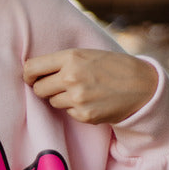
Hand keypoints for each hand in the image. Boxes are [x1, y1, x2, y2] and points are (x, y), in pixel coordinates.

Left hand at [23, 48, 158, 124]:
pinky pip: (68, 112)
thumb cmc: (110, 66)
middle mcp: (71, 77)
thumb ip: (60, 61)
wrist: (141, 85)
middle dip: (43, 88)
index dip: (28, 75)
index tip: (31, 78)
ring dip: (61, 98)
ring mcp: (77, 98)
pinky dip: (75, 109)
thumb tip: (30, 70)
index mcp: (70, 58)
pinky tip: (91, 101)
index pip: (31, 68)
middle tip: (56, 86)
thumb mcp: (85, 54)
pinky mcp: (84, 115)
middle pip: (38, 89)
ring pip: (52, 102)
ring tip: (80, 91)